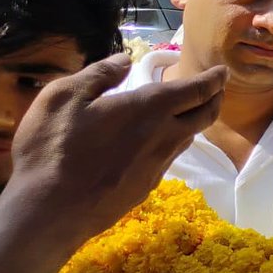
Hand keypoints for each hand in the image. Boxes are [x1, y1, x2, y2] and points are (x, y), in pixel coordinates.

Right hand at [9, 54, 226, 240]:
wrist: (49, 213)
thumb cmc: (52, 149)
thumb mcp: (63, 97)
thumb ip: (99, 75)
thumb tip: (125, 59)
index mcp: (149, 108)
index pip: (197, 90)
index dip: (214, 78)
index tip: (224, 71)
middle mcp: (164, 136)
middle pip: (205, 115)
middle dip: (215, 98)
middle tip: (217, 88)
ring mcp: (158, 166)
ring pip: (188, 138)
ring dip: (195, 121)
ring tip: (189, 110)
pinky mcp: (147, 187)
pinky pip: (169, 157)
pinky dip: (174, 142)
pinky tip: (159, 141)